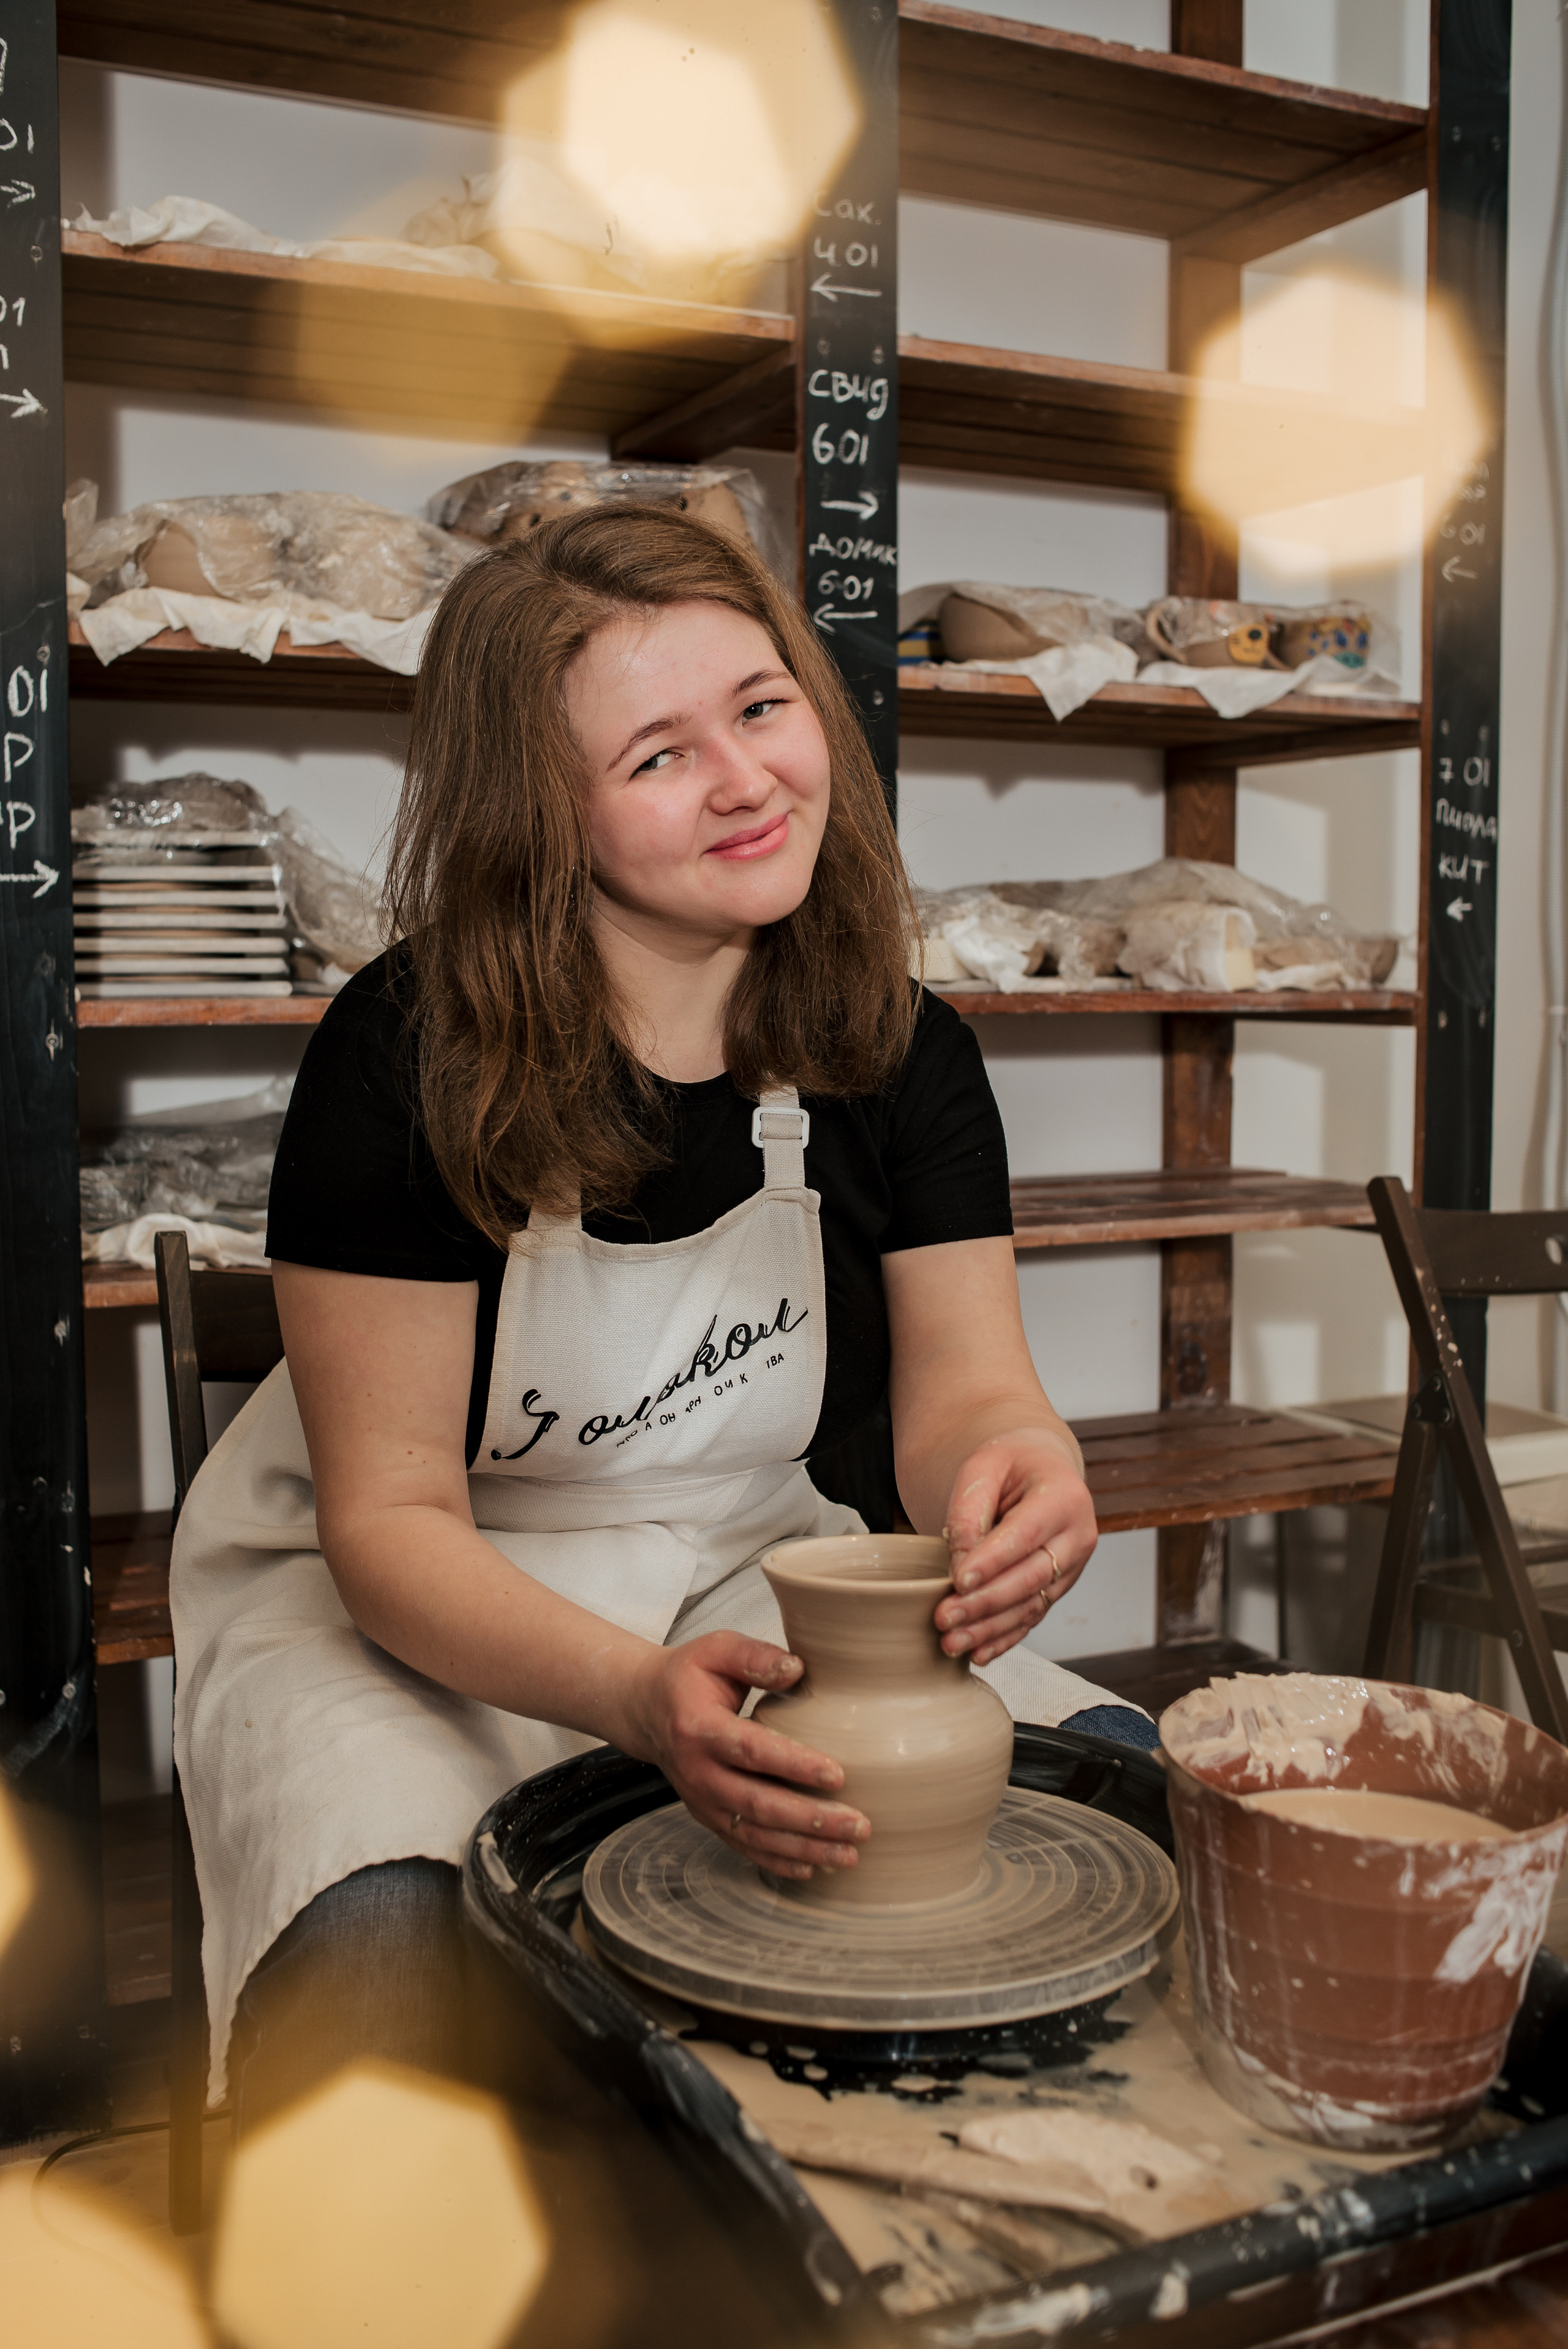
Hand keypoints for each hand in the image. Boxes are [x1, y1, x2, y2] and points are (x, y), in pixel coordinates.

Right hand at [622, 1631, 870, 1881]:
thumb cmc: (688, 1677)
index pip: (752, 1750)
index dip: (795, 1765)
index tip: (838, 1776)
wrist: (645, 1709)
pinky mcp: (707, 1817)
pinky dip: (777, 1861)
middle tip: (859, 1826)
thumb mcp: (716, 1650)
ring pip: (754, 1834)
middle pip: (758, 1804)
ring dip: (803, 1848)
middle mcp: (698, 1772)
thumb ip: (755, 1657)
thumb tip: (798, 1668)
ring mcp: (701, 1801)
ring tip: (848, 1855)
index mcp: (700, 1728)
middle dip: (811, 1821)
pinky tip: (812, 1867)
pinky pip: (743, 1846)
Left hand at [934, 1428, 1097, 1667]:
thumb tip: (960, 1561)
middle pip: (1030, 1577)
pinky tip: (978, 1653)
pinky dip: (1005, 1638)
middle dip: (985, 1603)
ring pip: (1032, 1605)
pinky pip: (1032, 1617)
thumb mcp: (983, 1466)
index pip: (1027, 1534)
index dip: (993, 1561)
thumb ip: (970, 1510)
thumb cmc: (1010, 1465)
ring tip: (951, 1642)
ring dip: (990, 1629)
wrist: (1040, 1471)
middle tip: (944, 1617)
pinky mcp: (1059, 1587)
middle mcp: (1078, 1536)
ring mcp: (1072, 1567)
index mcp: (1065, 1496)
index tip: (958, 1581)